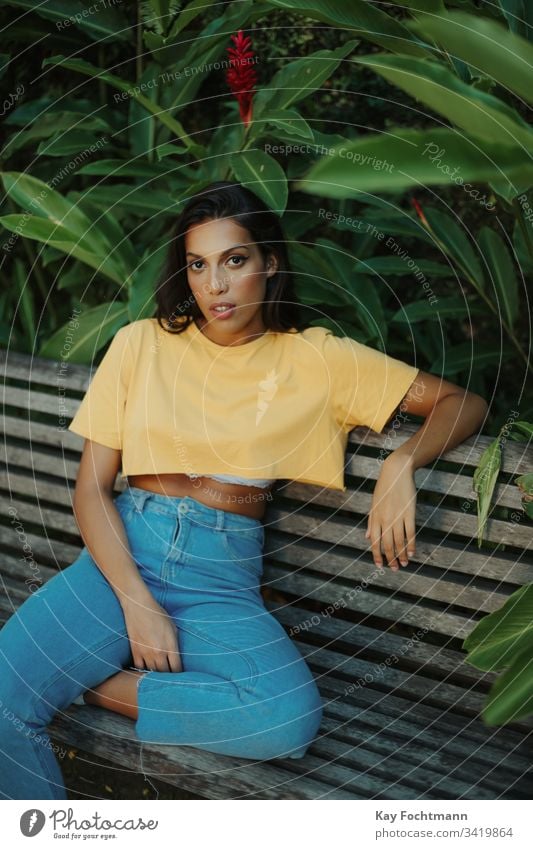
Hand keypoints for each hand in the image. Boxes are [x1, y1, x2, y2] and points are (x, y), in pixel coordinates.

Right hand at [122, 593, 181, 671]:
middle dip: (168, 677)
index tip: (180, 677)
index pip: (176, 668)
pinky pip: (139, 668)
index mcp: (170, 645)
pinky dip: (143, 671)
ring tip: (159, 678)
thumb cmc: (158, 614)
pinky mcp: (135, 652)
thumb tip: (176, 656)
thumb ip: (175, 643)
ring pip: (152, 673)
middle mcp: (158, 652)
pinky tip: (146, 672)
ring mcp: (145, 653)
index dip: (179, 675)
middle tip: (170, 679)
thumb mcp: (173, 627)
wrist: (138, 606)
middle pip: (164, 673)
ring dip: (156, 675)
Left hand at [365, 453, 416, 570]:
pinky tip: (412, 553)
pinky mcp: (409, 513)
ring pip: (399, 542)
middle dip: (390, 559)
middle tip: (394, 568)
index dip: (377, 555)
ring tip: (404, 563)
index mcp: (375, 518)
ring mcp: (398, 517)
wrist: (396, 471)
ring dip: (402, 555)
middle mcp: (385, 519)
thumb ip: (371, 522)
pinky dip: (411, 545)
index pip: (374, 542)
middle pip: (387, 545)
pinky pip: (410, 533)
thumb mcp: (374, 504)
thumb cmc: (384, 488)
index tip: (380, 566)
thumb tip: (367, 538)